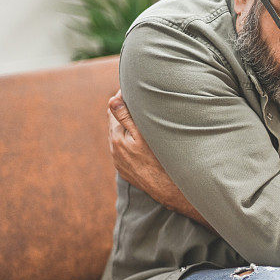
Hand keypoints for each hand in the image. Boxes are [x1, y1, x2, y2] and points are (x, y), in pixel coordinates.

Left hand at [107, 90, 180, 208]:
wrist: (167, 190)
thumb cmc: (160, 160)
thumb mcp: (144, 135)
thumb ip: (126, 117)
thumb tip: (112, 99)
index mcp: (116, 138)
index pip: (114, 110)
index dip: (122, 98)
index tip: (131, 89)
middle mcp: (114, 150)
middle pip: (115, 123)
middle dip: (124, 111)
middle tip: (137, 100)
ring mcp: (119, 162)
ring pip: (119, 137)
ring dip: (126, 127)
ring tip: (140, 118)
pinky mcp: (125, 171)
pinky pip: (124, 150)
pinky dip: (130, 141)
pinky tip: (141, 141)